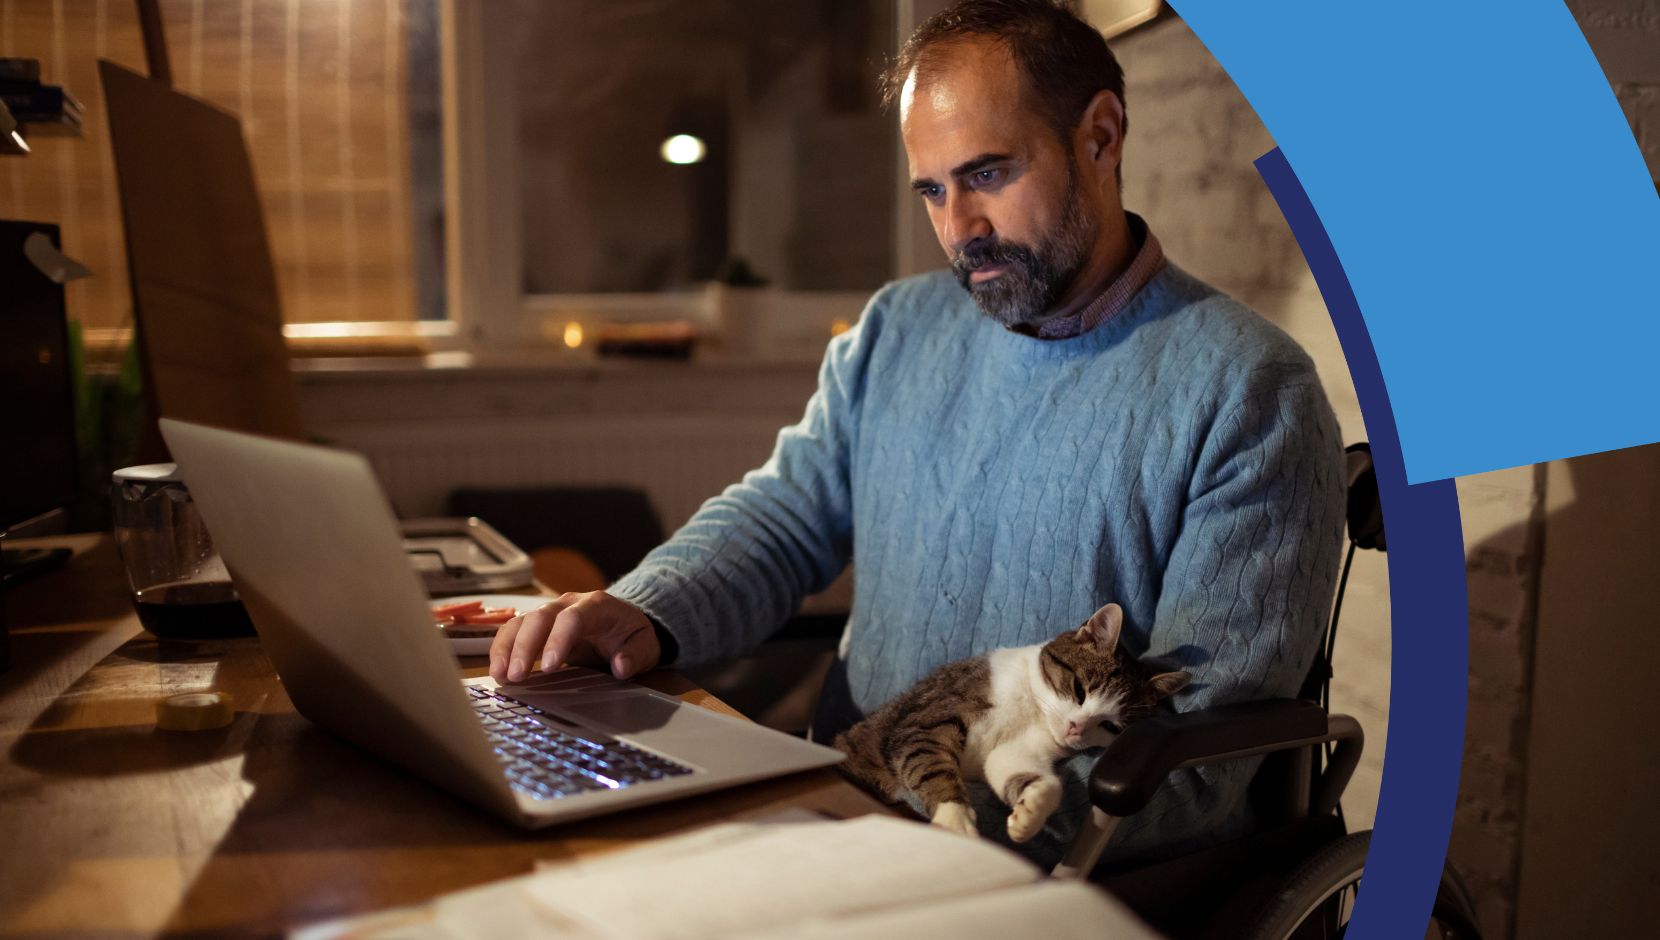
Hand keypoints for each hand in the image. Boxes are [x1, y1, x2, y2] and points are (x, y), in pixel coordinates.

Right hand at [488, 591, 659, 683]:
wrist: (624, 622)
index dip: (558, 641)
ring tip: (499, 675)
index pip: (572, 618)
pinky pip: (513, 631)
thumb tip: (621, 667)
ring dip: (506, 648)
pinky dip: (502, 649)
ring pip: (520, 622)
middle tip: (516, 675)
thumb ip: (635, 655)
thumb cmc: (631, 634)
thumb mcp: (645, 645)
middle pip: (540, 617)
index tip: (549, 667)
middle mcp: (568, 603)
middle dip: (525, 646)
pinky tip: (497, 671)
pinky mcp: (537, 625)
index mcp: (596, 605)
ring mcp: (549, 612)